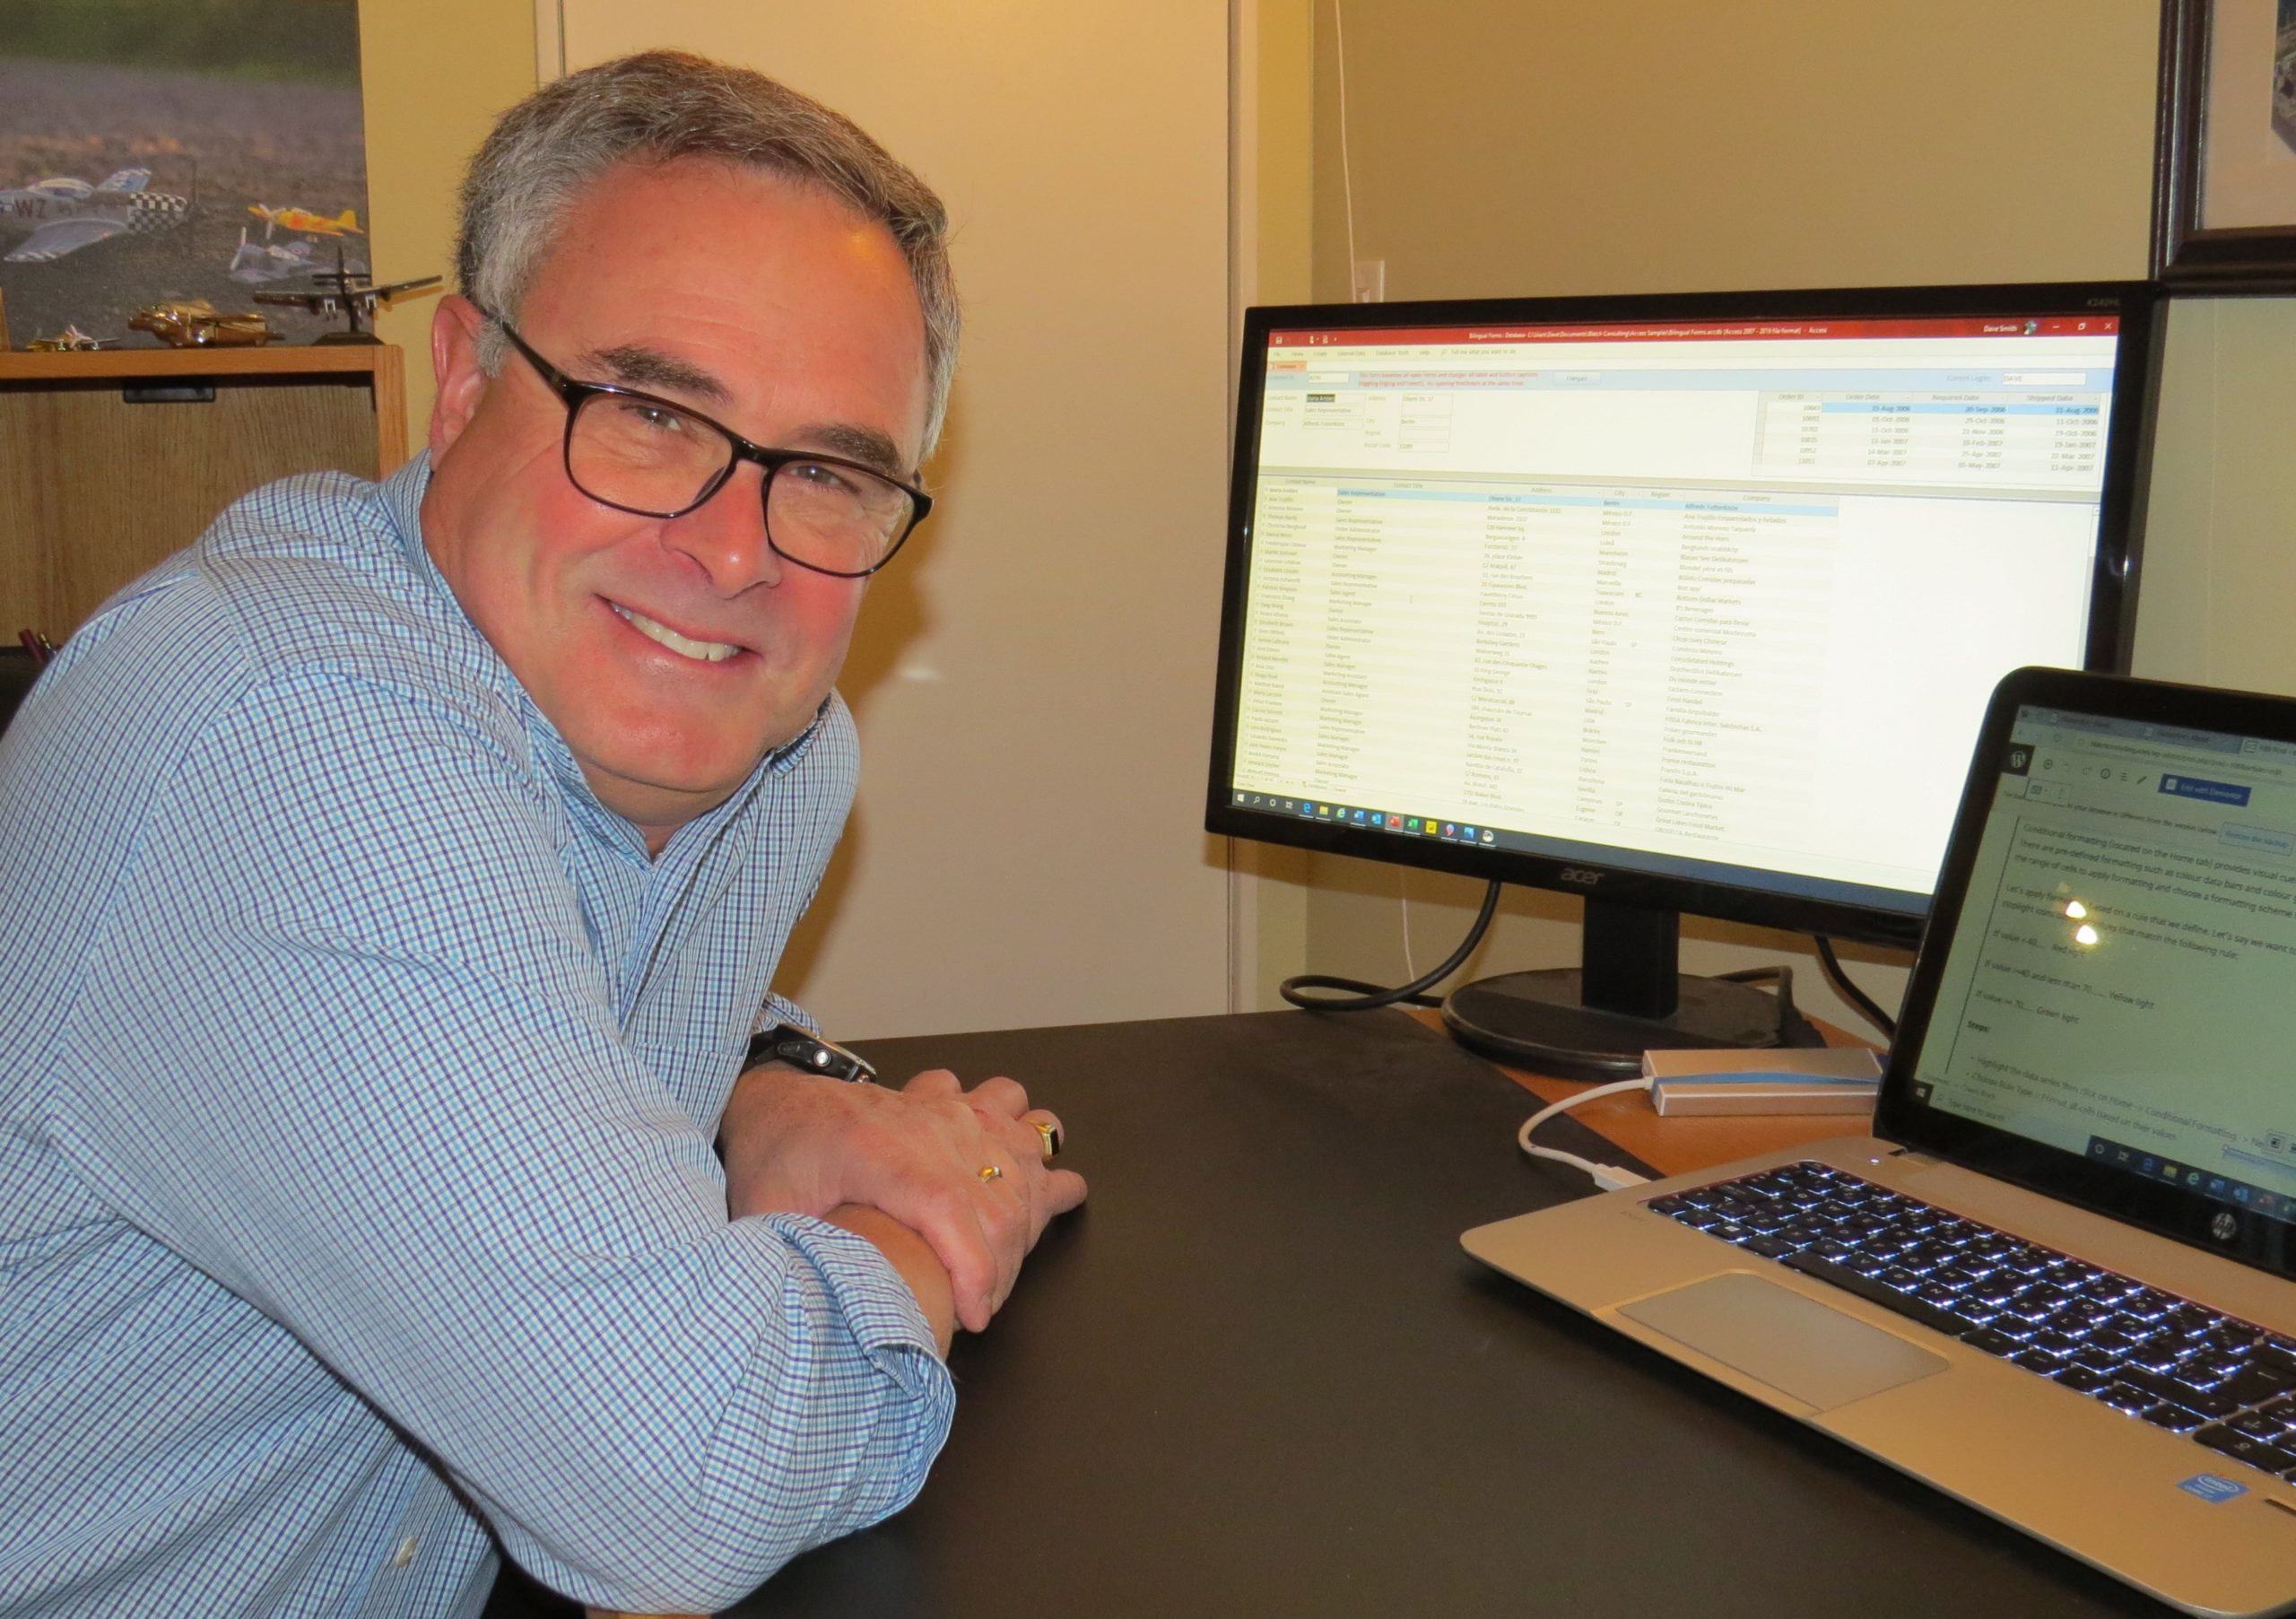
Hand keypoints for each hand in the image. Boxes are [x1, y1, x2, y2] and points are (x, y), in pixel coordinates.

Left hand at [720, 1066, 1086, 1332]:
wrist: (777, 1100)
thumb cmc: (774, 1155)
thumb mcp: (768, 1213)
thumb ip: (795, 1260)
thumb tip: (823, 1319)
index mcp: (877, 1153)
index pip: (947, 1209)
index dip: (974, 1270)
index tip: (973, 1318)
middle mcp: (926, 1126)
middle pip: (996, 1199)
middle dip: (1000, 1268)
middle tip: (973, 1309)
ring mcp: (949, 1111)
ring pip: (1022, 1152)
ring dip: (1026, 1210)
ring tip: (1002, 1258)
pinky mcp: (959, 1106)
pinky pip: (1021, 1118)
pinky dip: (1032, 1157)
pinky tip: (1021, 1192)